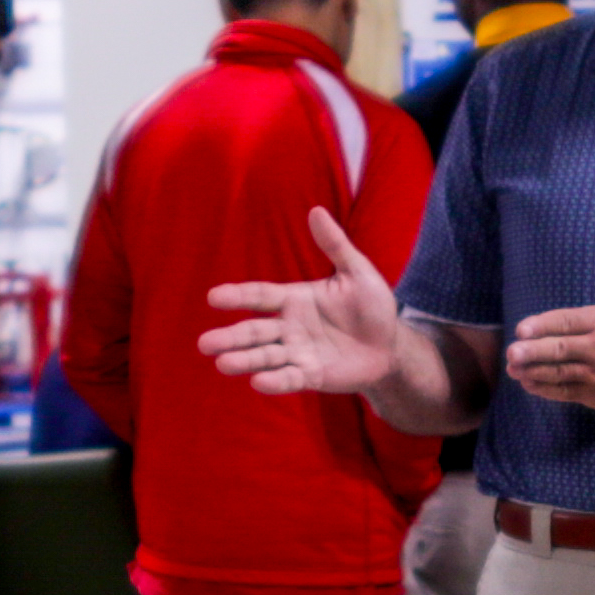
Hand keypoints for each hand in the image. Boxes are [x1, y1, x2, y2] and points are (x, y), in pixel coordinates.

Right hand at [200, 214, 403, 395]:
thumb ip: (335, 245)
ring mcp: (299, 353)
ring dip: (245, 360)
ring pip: (266, 356)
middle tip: (204, 344)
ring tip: (222, 364)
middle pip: (254, 331)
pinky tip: (257, 383)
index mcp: (295, 299)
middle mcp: (290, 327)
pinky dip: (275, 381)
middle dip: (231, 337)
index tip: (213, 298)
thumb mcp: (357, 272)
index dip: (238, 296)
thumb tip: (316, 211)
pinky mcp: (312, 376)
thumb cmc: (372, 306)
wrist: (390, 345)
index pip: (260, 296)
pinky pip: (290, 378)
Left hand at [506, 233, 594, 412]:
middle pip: (559, 350)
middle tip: (511, 353)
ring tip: (513, 369)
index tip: (522, 329)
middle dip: (532, 352)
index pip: (567, 322)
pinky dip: (547, 389)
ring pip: (559, 373)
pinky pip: (567, 392)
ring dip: (533, 372)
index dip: (542, 326)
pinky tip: (530, 384)